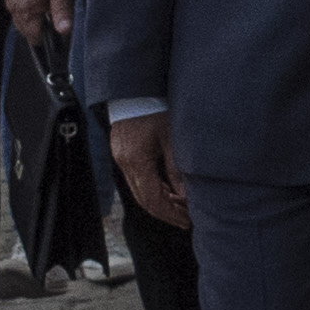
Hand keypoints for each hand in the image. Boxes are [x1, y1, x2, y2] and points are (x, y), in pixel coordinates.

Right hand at [1, 0, 73, 43]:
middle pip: (29, 31)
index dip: (49, 39)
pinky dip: (34, 7)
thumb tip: (65, 31)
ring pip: (26, 19)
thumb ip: (62, 9)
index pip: (35, 38)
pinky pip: (23, 8)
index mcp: (26, 9)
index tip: (60, 29)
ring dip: (39, 16)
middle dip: (44, 26)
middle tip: (58, 8)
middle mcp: (14, 7)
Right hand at [109, 111, 188, 230]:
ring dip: (160, 202)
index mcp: (136, 161)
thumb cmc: (156, 108)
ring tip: (181, 207)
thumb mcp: (173, 139)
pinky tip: (169, 191)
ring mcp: (122, 159)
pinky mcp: (123, 154)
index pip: (153, 199)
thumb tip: (186, 197)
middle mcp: (125, 163)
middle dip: (166, 213)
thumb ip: (178, 170)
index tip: (187, 221)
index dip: (171, 214)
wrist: (136, 89)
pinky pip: (137, 180)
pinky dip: (154, 189)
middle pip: (144, 200)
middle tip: (186, 220)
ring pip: (140, 192)